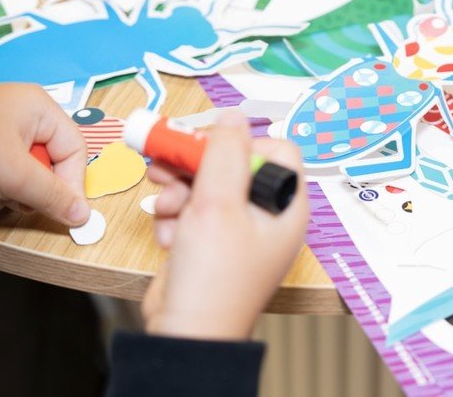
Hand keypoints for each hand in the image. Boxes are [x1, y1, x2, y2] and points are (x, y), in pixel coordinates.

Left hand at [0, 84, 89, 225]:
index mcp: (38, 109)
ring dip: (10, 194)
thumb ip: (53, 196)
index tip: (69, 213)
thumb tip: (82, 216)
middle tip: (18, 196)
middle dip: (32, 189)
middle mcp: (23, 120)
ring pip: (25, 179)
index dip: (73, 183)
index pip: (73, 149)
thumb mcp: (15, 174)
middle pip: (50, 166)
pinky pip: (2, 181)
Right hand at [142, 113, 308, 341]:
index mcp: (286, 206)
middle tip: (167, 163)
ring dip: (180, 191)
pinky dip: (175, 217)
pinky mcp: (211, 243)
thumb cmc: (213, 281)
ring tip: (166, 207)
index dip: (240, 142)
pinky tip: (170, 236)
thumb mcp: (217, 204)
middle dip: (196, 165)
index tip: (206, 144)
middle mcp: (267, 216)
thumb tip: (233, 115)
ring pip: (207, 186)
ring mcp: (239, 230)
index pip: (275, 149)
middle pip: (234, 164)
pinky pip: (192, 211)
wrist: (185, 336)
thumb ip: (224, 153)